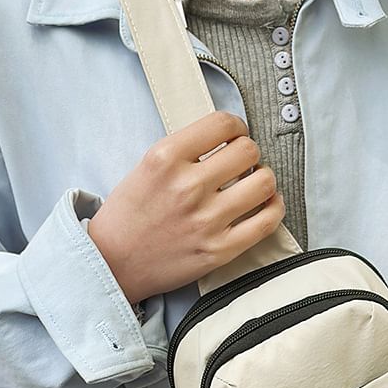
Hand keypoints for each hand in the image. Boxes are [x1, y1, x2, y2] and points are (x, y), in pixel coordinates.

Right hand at [88, 111, 283, 303]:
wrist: (112, 264)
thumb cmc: (127, 218)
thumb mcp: (145, 168)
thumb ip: (184, 151)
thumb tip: (225, 139)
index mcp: (166, 158)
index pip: (222, 124)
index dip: (236, 127)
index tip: (234, 136)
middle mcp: (188, 186)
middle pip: (248, 150)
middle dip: (249, 153)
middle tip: (242, 163)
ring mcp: (206, 220)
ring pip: (264, 183)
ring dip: (263, 179)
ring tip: (253, 184)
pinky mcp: (220, 249)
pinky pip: (266, 221)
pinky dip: (274, 208)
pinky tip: (267, 204)